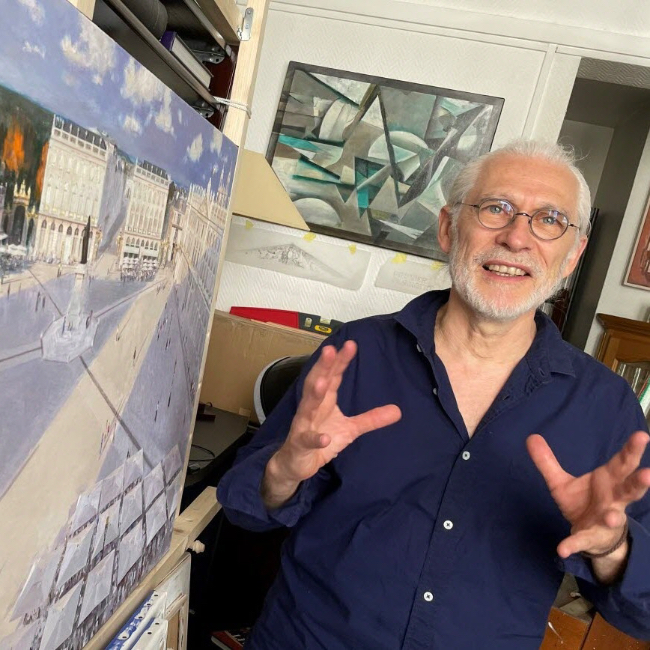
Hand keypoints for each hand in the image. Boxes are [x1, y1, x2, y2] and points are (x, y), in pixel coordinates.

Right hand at [263, 340, 400, 506]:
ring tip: (323, 382)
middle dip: (323, 367)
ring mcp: (304, 425)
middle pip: (318, 382)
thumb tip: (398, 410)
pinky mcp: (300, 444)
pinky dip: (316, 438)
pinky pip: (308, 440)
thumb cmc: (321, 439)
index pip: (333, 376)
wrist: (296, 463)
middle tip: (330, 349)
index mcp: (325, 400)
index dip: (340, 361)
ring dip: (314, 394)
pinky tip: (325, 438)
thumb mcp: (351, 429)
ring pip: (308, 406)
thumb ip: (371, 418)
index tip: (351, 344)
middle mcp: (312, 407)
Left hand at [527, 431, 649, 559]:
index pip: (622, 462)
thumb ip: (547, 461)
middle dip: (639, 482)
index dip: (632, 449)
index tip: (642, 435)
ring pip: (615, 518)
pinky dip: (572, 544)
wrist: (592, 536)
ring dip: (614, 518)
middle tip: (648, 474)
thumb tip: (531, 437)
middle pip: (629, 489)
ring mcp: (605, 520)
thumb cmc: (585, 501)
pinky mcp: (590, 538)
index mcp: (609, 480)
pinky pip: (581, 541)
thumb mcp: (561, 481)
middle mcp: (613, 500)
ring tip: (612, 518)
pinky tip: (561, 548)